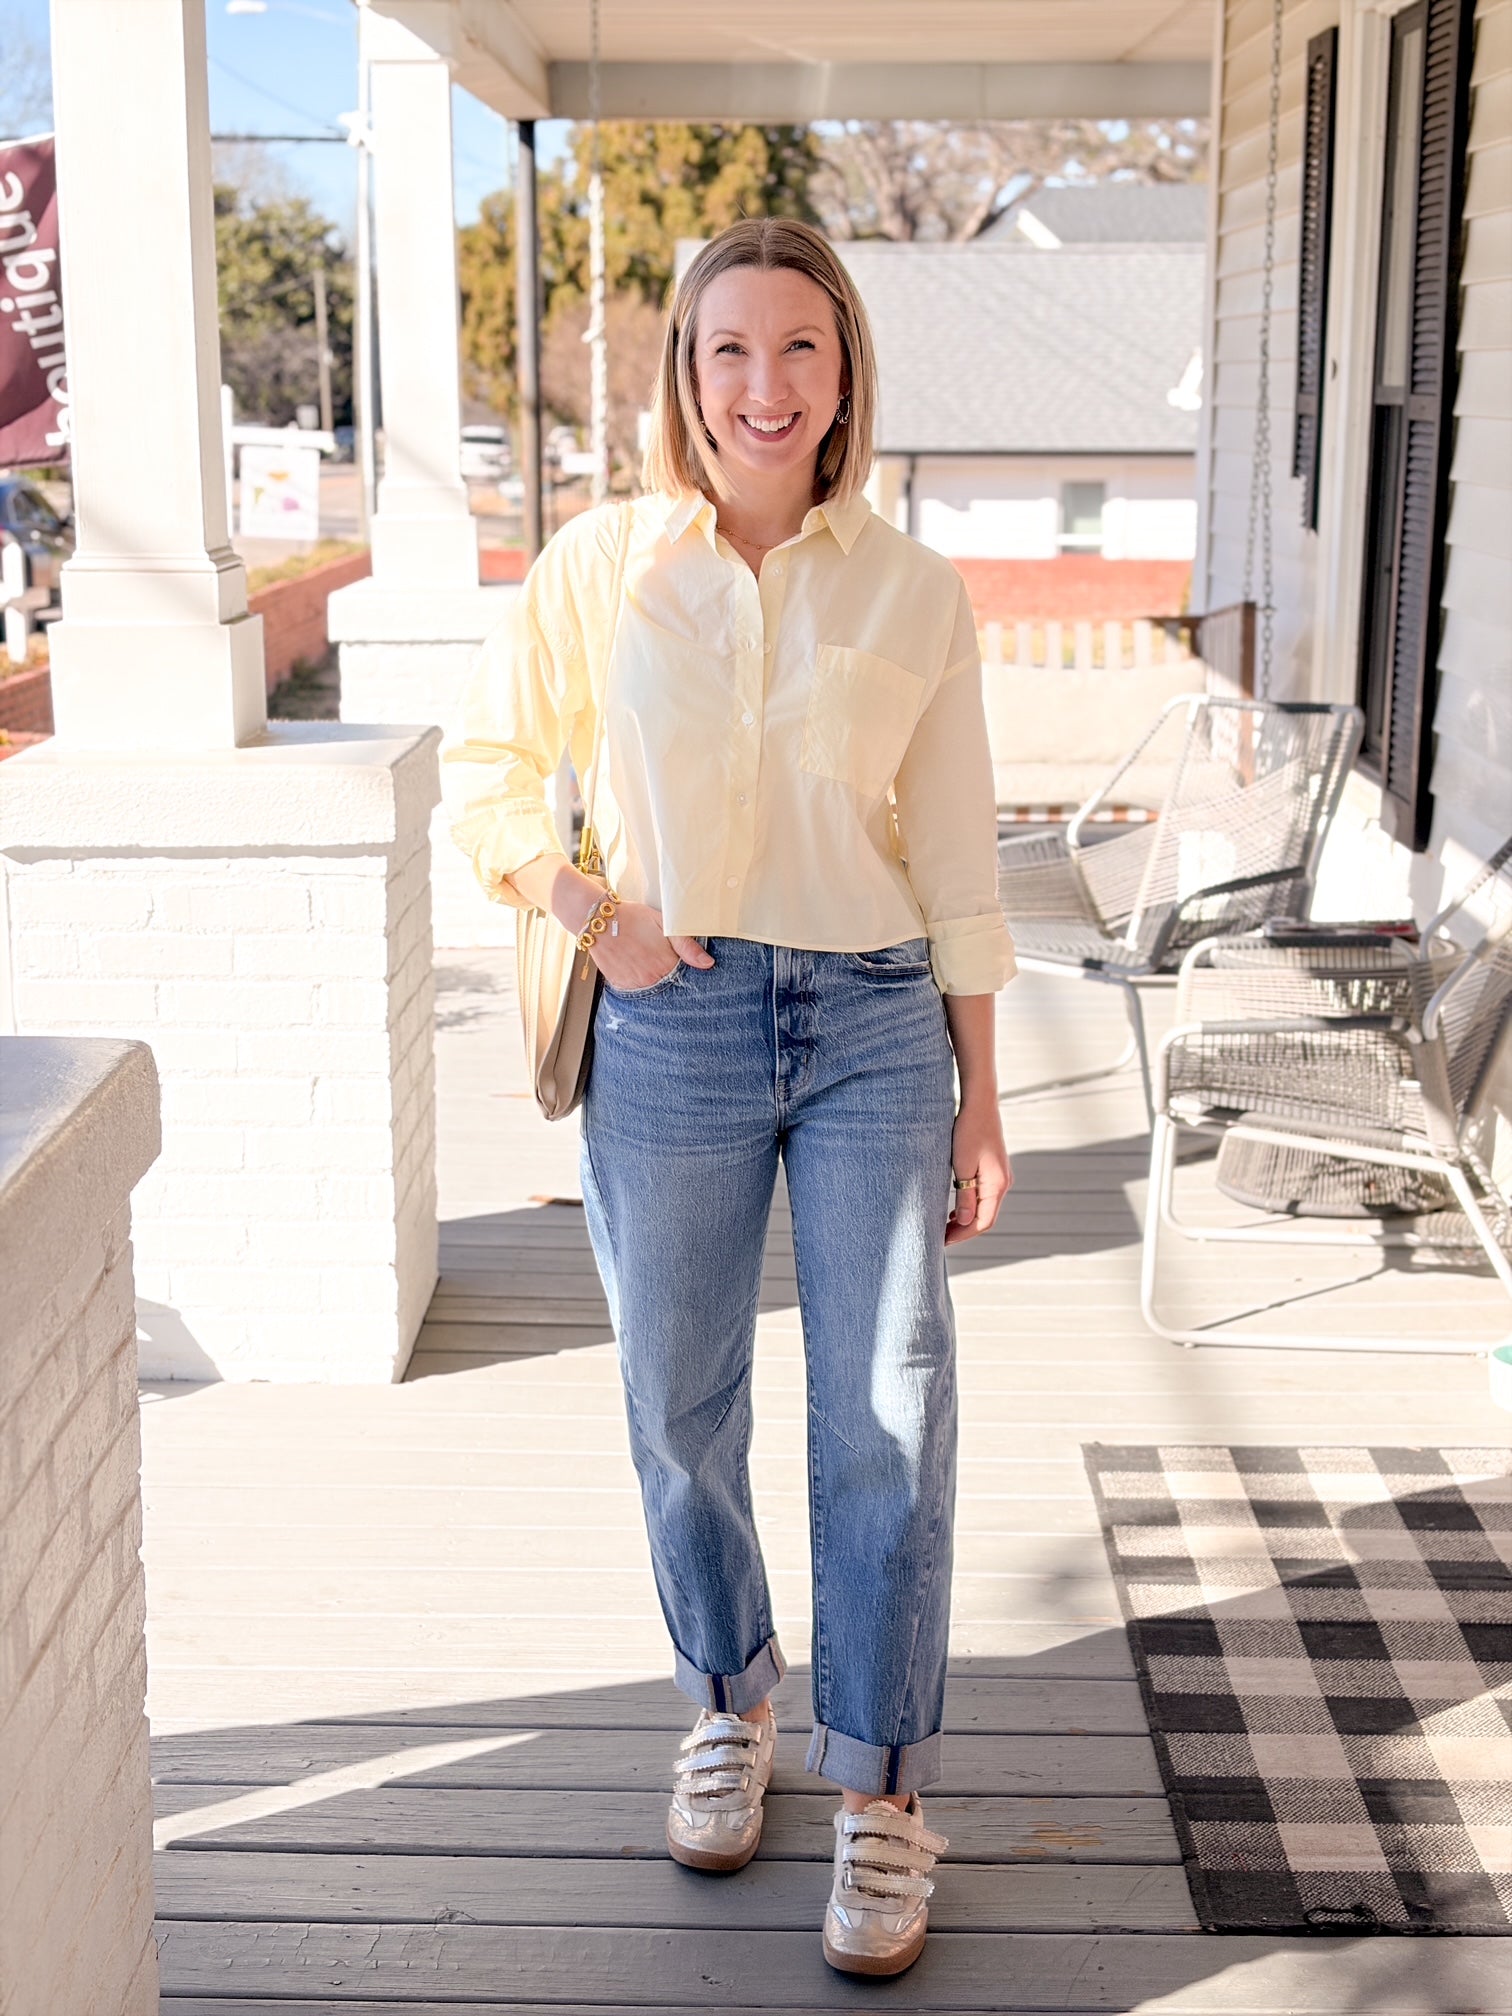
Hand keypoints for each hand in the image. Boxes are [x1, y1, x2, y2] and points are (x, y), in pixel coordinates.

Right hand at [584, 898, 715, 990]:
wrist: (599, 919)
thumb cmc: (632, 917)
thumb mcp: (664, 924)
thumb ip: (687, 946)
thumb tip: (708, 964)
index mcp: (666, 964)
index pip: (685, 978)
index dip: (685, 971)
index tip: (683, 965)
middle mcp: (651, 979)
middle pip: (669, 986)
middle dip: (670, 977)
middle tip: (658, 958)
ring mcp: (635, 984)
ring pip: (652, 989)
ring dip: (654, 979)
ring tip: (645, 960)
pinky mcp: (620, 984)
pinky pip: (635, 990)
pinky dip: (638, 981)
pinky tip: (634, 965)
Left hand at [946, 1095, 1011, 1245]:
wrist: (980, 1104)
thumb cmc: (969, 1131)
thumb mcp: (962, 1165)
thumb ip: (965, 1196)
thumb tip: (964, 1223)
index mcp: (997, 1185)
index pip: (983, 1222)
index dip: (963, 1235)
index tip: (942, 1241)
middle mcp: (1003, 1183)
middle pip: (985, 1217)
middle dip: (963, 1230)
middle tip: (940, 1238)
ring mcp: (1000, 1177)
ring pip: (984, 1207)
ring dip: (966, 1219)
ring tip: (945, 1227)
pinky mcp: (994, 1170)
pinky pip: (984, 1196)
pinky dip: (970, 1206)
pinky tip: (955, 1210)